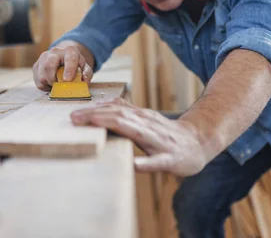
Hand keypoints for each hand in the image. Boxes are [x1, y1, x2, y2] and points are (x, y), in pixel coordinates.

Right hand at [32, 45, 92, 91]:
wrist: (64, 57)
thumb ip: (86, 74)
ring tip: (56, 84)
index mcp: (70, 51)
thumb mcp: (84, 68)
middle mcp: (55, 52)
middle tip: (59, 85)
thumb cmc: (75, 64)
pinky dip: (44, 86)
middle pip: (49, 65)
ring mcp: (43, 57)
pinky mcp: (36, 65)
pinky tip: (51, 83)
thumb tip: (84, 81)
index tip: (67, 80)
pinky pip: (37, 80)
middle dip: (53, 79)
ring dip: (49, 84)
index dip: (69, 69)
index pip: (69, 58)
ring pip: (41, 75)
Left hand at [70, 98, 207, 176]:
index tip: (72, 114)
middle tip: (73, 119)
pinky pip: (157, 161)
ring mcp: (159, 141)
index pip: (114, 110)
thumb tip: (99, 104)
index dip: (93, 111)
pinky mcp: (170, 159)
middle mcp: (148, 125)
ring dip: (113, 127)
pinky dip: (146, 163)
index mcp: (140, 117)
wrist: (198, 143)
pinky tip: (134, 166)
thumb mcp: (144, 118)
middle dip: (95, 116)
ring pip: (135, 131)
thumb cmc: (165, 133)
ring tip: (92, 126)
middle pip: (119, 117)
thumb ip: (125, 111)